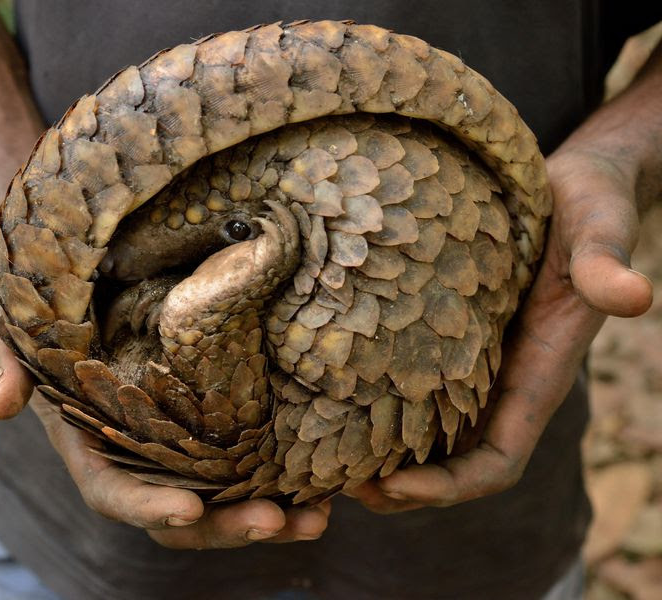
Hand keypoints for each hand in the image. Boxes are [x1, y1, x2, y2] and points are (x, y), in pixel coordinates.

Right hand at [0, 286, 329, 547]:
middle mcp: (138, 451)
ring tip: (318, 517)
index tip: (189, 509)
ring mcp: (179, 438)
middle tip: (277, 521)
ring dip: (269, 513)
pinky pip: (249, 456)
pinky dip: (283, 473)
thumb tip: (0, 405)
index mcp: (89, 440)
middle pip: (181, 511)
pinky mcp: (213, 415)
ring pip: (223, 494)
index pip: (113, 490)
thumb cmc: (40, 294)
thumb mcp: (4, 315)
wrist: (85, 268)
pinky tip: (327, 479)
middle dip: (225, 524)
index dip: (147, 507)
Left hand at [348, 144, 653, 513]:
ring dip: (383, 452)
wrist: (573, 183)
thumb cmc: (590, 205)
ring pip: (428, 430)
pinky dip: (378, 404)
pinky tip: (334, 395)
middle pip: (453, 460)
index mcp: (539, 373)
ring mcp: (474, 359)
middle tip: (340, 486)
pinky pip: (414, 383)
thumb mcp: (599, 228)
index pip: (498, 459)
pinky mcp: (449, 332)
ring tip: (326, 455)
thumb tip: (636, 296)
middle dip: (404, 485)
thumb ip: (607, 263)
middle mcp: (504, 378)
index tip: (396, 488)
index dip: (452, 486)